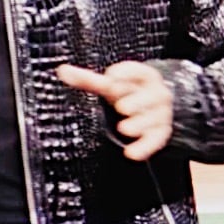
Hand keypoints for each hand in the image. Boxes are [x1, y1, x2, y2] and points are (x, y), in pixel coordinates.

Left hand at [58, 61, 174, 160]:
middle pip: (151, 96)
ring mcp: (160, 113)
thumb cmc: (128, 92)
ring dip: (140, 124)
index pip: (139, 71)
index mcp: (144, 76)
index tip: (111, 76)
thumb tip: (63, 71)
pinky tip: (131, 153)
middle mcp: (156, 94)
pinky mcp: (160, 132)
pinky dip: (144, 147)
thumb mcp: (110, 85)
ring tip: (123, 129)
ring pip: (154, 118)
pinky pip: (156, 140)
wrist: (152, 106)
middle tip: (121, 107)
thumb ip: (87, 79)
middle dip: (136, 101)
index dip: (126, 73)